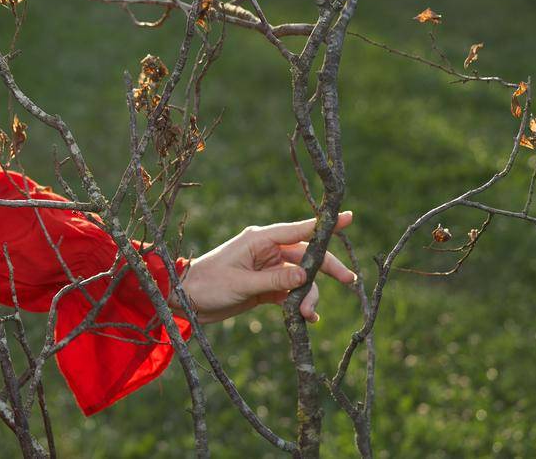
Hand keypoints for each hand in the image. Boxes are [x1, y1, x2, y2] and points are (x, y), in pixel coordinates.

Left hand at [178, 210, 356, 325]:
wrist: (185, 300)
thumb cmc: (208, 285)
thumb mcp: (241, 283)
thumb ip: (274, 280)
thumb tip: (306, 275)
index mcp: (259, 239)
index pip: (298, 229)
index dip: (324, 226)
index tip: (349, 217)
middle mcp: (266, 250)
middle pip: (306, 255)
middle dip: (326, 268)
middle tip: (349, 281)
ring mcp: (267, 269)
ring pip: (300, 277)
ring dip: (308, 294)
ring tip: (308, 314)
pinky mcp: (265, 287)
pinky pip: (290, 292)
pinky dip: (299, 303)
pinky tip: (306, 318)